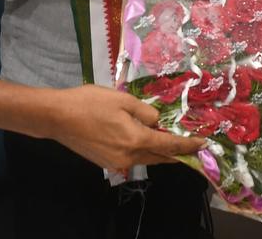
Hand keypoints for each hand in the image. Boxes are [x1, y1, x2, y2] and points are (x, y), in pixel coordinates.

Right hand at [47, 85, 205, 168]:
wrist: (58, 117)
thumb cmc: (90, 103)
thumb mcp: (122, 99)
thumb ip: (145, 111)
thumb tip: (157, 121)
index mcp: (136, 139)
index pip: (170, 145)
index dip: (188, 145)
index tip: (203, 144)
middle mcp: (129, 156)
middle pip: (160, 157)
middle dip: (176, 153)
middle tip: (191, 147)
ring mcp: (116, 162)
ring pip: (145, 158)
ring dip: (158, 151)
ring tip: (168, 141)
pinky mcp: (105, 162)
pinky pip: (131, 157)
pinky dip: (141, 151)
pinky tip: (141, 140)